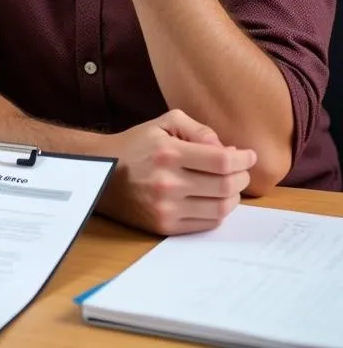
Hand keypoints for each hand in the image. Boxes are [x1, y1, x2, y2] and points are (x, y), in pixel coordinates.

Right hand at [100, 109, 256, 235]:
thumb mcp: (163, 124)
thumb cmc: (136, 145)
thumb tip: (229, 151)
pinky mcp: (165, 226)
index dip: (242, 159)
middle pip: (226, 186)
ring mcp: (166, 207)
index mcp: (168, 152)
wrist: (101, 173)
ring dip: (233, 196)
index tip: (249, 156)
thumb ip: (198, 130)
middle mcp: (168, 182)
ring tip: (229, 186)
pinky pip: (207, 223)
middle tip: (241, 171)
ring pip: (221, 208)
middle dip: (242, 177)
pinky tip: (213, 199)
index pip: (221, 160)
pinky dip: (218, 212)